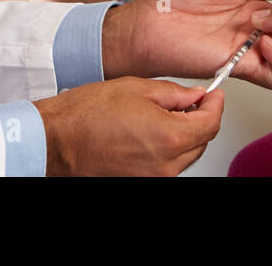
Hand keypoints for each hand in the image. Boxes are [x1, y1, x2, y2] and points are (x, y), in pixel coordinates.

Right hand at [33, 77, 222, 175]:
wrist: (55, 141)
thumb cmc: (86, 114)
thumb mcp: (136, 89)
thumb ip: (174, 94)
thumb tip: (195, 96)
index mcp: (169, 138)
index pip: (211, 124)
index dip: (216, 105)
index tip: (214, 95)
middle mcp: (166, 166)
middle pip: (202, 142)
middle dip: (200, 120)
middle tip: (190, 101)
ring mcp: (154, 179)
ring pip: (185, 156)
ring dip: (183, 136)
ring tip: (163, 114)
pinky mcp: (141, 183)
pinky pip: (167, 166)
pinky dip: (167, 149)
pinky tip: (150, 131)